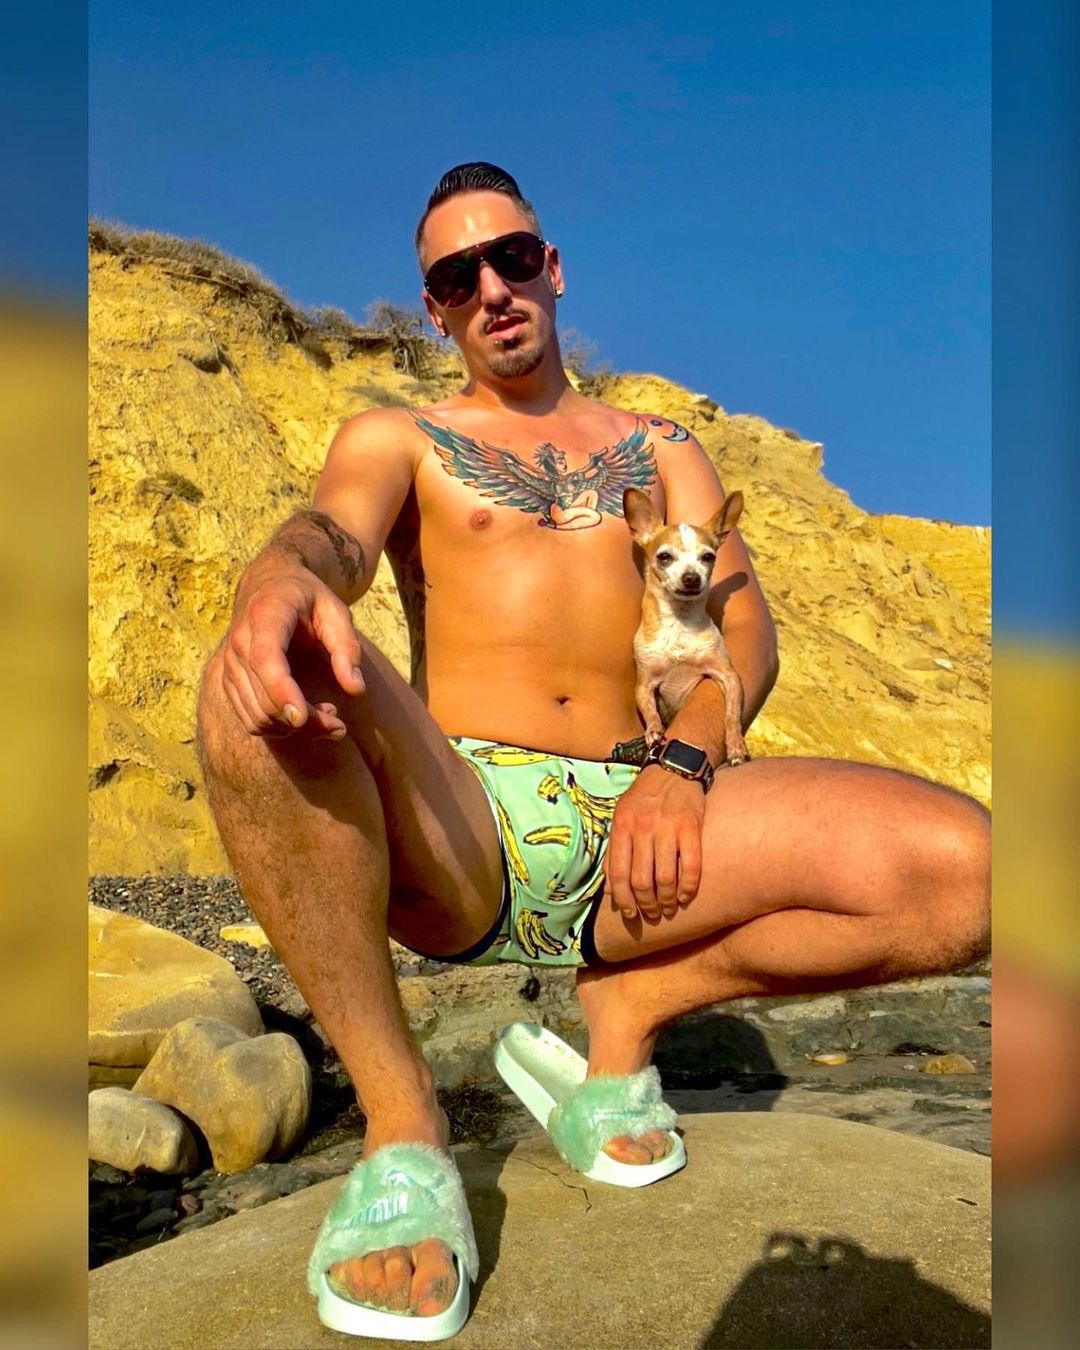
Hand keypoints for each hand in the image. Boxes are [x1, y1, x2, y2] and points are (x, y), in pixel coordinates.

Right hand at [222, 568, 364, 738]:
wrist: (269, 583)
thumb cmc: (308, 597)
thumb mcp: (336, 611)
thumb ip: (347, 647)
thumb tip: (356, 689)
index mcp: (265, 616)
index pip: (265, 660)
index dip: (281, 691)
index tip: (302, 718)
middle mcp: (239, 642)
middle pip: (264, 698)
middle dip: (304, 722)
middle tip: (340, 727)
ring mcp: (229, 664)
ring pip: (257, 716)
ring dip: (293, 729)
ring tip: (327, 716)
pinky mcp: (229, 680)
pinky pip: (250, 719)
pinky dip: (278, 728)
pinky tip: (304, 714)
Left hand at [603, 765, 704, 920]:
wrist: (674, 767)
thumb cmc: (645, 796)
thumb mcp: (621, 816)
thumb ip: (614, 851)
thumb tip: (610, 890)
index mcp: (621, 826)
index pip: (618, 874)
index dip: (624, 900)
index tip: (630, 913)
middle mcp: (642, 827)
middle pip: (641, 880)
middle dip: (646, 904)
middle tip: (652, 913)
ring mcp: (667, 827)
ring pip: (665, 878)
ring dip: (667, 900)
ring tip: (668, 907)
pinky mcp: (691, 826)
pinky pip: (691, 865)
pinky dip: (689, 887)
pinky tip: (686, 896)